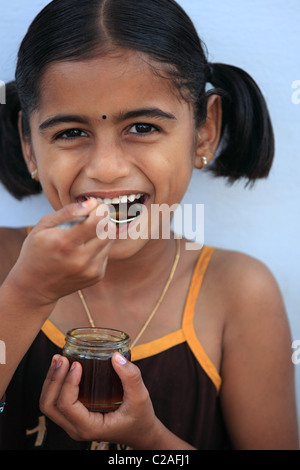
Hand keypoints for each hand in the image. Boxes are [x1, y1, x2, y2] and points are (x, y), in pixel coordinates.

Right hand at [5, 199, 113, 305]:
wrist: (35, 287)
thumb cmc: (36, 251)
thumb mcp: (43, 226)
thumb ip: (68, 212)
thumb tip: (92, 203)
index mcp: (65, 243)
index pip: (98, 221)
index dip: (100, 209)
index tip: (94, 206)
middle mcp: (81, 259)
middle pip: (108, 230)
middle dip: (103, 219)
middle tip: (92, 216)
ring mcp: (91, 270)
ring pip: (110, 240)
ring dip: (102, 232)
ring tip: (85, 233)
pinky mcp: (97, 276)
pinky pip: (106, 252)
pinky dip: (99, 246)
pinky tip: (83, 248)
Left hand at [40, 353, 162, 448]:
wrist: (141, 433)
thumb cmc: (141, 418)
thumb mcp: (141, 397)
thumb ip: (131, 377)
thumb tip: (116, 356)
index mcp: (90, 427)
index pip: (67, 405)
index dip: (67, 383)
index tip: (77, 364)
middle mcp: (77, 428)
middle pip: (50, 405)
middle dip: (53, 380)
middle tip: (62, 358)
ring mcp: (73, 424)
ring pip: (49, 404)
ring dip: (51, 381)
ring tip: (59, 359)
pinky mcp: (74, 416)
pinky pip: (56, 402)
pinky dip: (55, 384)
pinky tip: (63, 367)